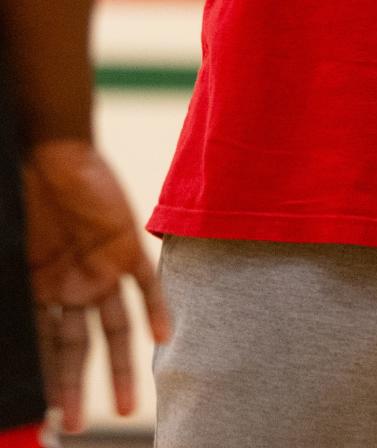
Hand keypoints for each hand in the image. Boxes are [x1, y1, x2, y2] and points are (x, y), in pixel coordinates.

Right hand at [22, 139, 170, 432]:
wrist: (51, 153)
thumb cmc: (22, 196)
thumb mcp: (12, 249)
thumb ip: (17, 285)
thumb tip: (9, 323)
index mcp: (41, 290)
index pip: (44, 347)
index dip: (44, 379)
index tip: (42, 413)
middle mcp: (73, 286)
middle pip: (76, 348)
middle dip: (74, 388)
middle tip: (71, 426)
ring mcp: (99, 268)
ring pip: (114, 328)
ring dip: (120, 367)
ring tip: (124, 409)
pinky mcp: (125, 245)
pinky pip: (145, 284)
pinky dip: (157, 309)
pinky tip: (164, 338)